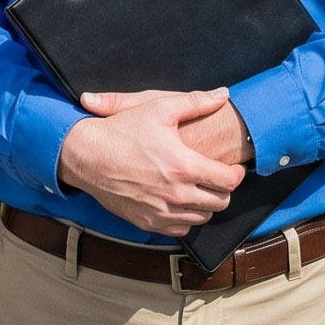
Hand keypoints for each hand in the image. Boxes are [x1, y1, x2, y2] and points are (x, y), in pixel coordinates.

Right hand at [58, 88, 247, 235]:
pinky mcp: (147, 222)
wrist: (87, 156)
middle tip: (217, 176)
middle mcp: (176, 195)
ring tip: (200, 188)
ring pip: (202, 218)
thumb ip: (196, 102)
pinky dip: (186, 218)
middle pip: (220, 203)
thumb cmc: (122, 130)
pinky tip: (181, 202)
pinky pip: (180, 229)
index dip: (237, 173)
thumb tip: (223, 95)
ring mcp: (161, 212)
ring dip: (206, 204)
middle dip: (224, 189)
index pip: (229, 181)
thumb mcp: (159, 108)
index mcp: (184, 166)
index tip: (234, 167)